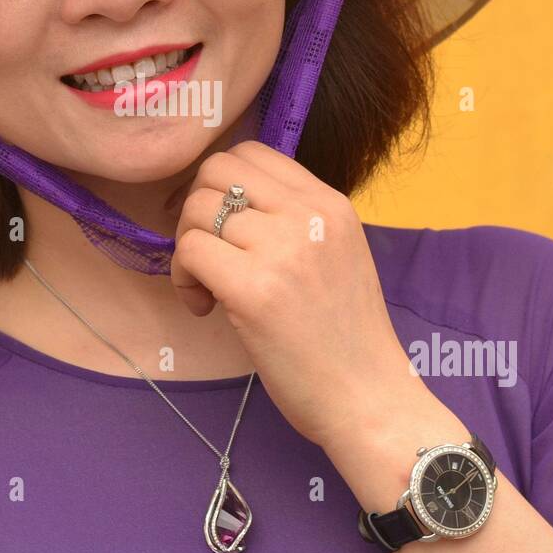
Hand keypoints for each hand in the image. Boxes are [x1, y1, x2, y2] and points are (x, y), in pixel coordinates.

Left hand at [168, 139, 423, 450]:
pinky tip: (205, 308)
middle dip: (196, 210)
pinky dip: (183, 279)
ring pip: (196, 210)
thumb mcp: (336, 257)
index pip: (253, 152)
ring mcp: (282, 249)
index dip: (221, 186)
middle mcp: (309, 215)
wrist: (369, 399)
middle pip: (216, 170)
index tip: (223, 228)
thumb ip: (294, 223)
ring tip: (208, 290)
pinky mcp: (254, 289)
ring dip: (187, 249)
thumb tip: (227, 204)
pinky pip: (190, 252)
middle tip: (206, 257)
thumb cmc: (346, 341)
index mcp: (330, 204)